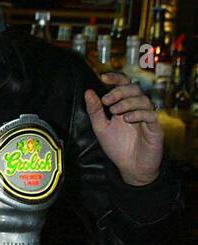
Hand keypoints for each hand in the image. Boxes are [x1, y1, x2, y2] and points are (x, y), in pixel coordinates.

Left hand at [85, 72, 162, 186]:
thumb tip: (88, 92)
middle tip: (106, 101)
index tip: (103, 78)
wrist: (130, 167)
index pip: (124, 85)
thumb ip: (95, 110)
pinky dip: (138, 113)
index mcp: (124, 105)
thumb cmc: (117, 147)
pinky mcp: (155, 128)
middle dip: (119, 91)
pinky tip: (127, 119)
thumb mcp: (100, 127)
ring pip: (143, 100)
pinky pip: (150, 115)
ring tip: (114, 112)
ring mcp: (148, 117)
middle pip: (134, 89)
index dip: (116, 79)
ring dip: (127, 102)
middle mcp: (137, 109)